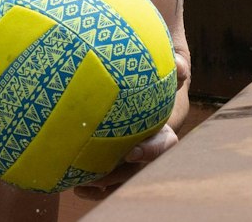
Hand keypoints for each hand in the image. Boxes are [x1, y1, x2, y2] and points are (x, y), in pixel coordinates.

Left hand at [72, 51, 189, 200]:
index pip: (165, 145)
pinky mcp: (110, 161)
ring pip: (119, 179)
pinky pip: (103, 181)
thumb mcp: (160, 71)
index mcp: (162, 131)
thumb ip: (172, 69)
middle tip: (97, 175)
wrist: (130, 87)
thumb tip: (179, 66)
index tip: (132, 151)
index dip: (152, 152)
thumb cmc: (148, 79)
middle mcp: (147, 149)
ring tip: (79, 186)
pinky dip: (90, 187)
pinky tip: (72, 187)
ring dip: (102, 186)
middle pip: (137, 169)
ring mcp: (128, 158)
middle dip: (118, 175)